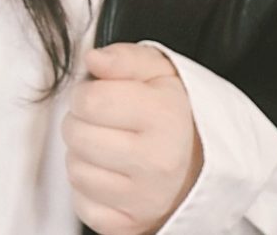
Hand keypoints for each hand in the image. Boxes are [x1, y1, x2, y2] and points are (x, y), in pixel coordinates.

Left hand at [62, 43, 202, 234]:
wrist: (202, 164)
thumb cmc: (173, 113)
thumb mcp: (158, 71)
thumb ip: (123, 58)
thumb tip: (93, 60)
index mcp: (164, 118)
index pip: (90, 101)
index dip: (85, 92)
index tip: (97, 94)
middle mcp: (157, 163)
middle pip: (77, 136)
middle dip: (79, 121)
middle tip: (99, 119)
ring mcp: (144, 200)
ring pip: (75, 170)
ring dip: (81, 154)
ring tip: (105, 144)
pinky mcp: (129, 226)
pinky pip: (82, 205)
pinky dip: (87, 188)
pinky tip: (108, 173)